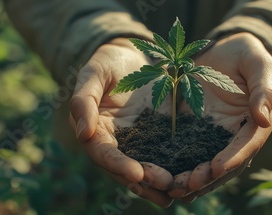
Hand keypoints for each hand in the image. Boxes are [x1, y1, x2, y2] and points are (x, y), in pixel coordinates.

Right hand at [69, 38, 173, 206]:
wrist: (130, 56)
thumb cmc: (107, 63)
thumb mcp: (93, 74)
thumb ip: (84, 101)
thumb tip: (83, 134)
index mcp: (94, 131)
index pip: (103, 153)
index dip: (118, 165)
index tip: (137, 174)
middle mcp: (115, 142)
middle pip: (124, 169)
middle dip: (144, 181)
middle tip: (165, 186)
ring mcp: (136, 141)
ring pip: (144, 169)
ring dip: (158, 184)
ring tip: (175, 194)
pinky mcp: (155, 136)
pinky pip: (162, 155)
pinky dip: (172, 168)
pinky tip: (187, 180)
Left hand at [168, 33, 271, 201]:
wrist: (223, 52)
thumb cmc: (246, 54)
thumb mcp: (258, 63)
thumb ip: (264, 89)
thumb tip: (264, 120)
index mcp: (257, 122)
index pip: (247, 144)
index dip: (233, 158)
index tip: (217, 168)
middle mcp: (238, 136)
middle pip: (226, 164)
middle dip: (209, 177)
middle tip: (189, 185)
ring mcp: (217, 137)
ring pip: (207, 165)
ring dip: (193, 180)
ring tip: (175, 188)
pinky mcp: (197, 133)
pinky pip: (189, 154)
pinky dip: (180, 167)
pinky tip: (165, 178)